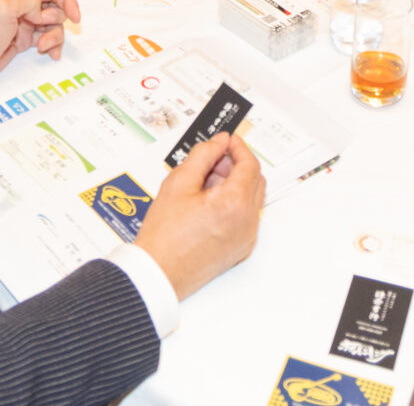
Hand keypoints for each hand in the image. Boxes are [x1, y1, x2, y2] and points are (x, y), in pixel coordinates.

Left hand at [0, 0, 82, 84]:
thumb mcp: (4, 7)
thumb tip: (41, 10)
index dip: (66, 0)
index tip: (74, 15)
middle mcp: (23, 4)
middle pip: (56, 7)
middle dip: (56, 21)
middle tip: (40, 28)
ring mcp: (25, 22)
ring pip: (54, 25)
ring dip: (53, 36)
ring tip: (42, 46)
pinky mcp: (25, 38)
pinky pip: (47, 38)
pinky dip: (52, 45)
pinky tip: (49, 52)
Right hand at [131, 132, 265, 299]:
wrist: (157, 273)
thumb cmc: (163, 235)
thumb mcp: (179, 183)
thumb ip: (203, 155)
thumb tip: (219, 142)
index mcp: (234, 204)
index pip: (250, 164)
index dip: (239, 147)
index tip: (226, 141)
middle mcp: (246, 222)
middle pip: (255, 180)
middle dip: (237, 165)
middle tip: (214, 159)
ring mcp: (245, 238)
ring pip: (252, 198)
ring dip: (236, 183)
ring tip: (205, 182)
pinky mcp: (240, 248)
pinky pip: (245, 217)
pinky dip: (234, 203)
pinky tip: (208, 202)